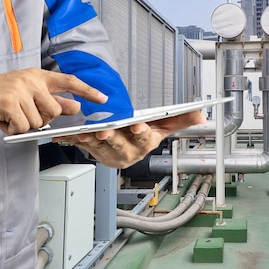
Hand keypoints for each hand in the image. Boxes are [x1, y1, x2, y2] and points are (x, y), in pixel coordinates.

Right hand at [0, 68, 106, 134]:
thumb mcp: (25, 92)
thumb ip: (50, 98)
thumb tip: (75, 107)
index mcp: (36, 75)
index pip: (69, 81)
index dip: (88, 90)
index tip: (103, 98)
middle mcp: (30, 79)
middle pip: (56, 110)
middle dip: (43, 119)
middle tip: (23, 115)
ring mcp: (20, 90)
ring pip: (39, 121)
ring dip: (24, 126)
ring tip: (9, 116)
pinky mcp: (9, 103)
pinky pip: (23, 127)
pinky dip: (13, 130)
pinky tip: (2, 120)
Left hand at [52, 110, 205, 167]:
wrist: (124, 150)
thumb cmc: (143, 136)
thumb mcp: (162, 128)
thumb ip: (181, 120)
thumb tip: (202, 115)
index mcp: (144, 144)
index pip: (144, 138)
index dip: (141, 133)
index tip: (137, 127)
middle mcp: (127, 152)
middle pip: (119, 144)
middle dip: (112, 138)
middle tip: (105, 131)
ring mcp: (108, 153)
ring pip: (98, 146)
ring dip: (89, 139)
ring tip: (83, 131)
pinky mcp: (93, 151)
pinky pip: (81, 146)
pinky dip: (72, 140)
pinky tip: (66, 134)